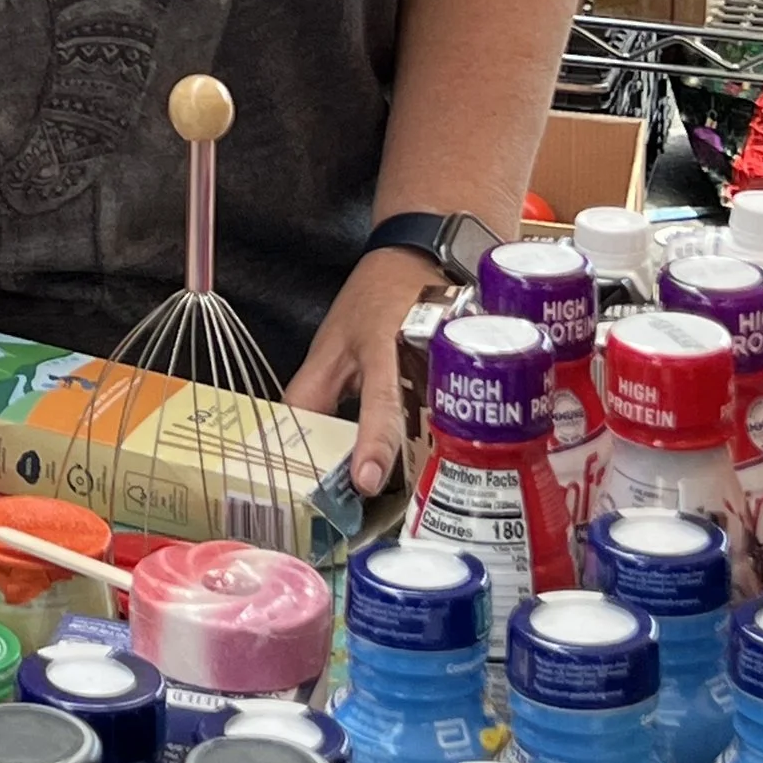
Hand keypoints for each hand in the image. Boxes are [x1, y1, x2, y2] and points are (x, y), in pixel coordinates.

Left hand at [287, 248, 436, 498]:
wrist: (417, 260)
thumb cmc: (370, 305)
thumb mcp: (331, 344)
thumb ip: (311, 393)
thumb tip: (288, 442)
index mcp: (389, 352)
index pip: (382, 405)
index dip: (374, 446)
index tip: (366, 483)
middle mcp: (432, 364)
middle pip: (423, 429)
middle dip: (403, 469)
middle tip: (383, 501)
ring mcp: (460, 373)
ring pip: (446, 431)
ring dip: (423, 464)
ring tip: (403, 493)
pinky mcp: (473, 381)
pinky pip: (457, 424)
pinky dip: (438, 448)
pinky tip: (426, 470)